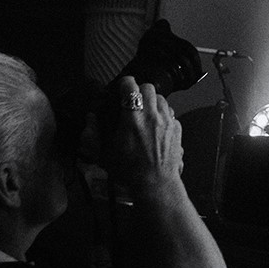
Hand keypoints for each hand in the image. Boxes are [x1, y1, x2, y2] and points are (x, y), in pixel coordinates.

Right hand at [104, 76, 184, 198]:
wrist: (156, 183)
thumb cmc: (129, 170)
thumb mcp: (104, 153)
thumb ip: (93, 134)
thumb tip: (90, 118)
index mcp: (133, 117)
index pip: (130, 86)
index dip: (124, 84)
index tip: (121, 88)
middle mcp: (152, 114)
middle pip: (148, 87)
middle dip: (139, 90)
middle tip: (132, 101)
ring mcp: (168, 120)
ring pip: (162, 98)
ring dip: (153, 102)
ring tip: (145, 113)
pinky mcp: (178, 128)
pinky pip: (171, 113)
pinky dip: (163, 115)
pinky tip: (157, 126)